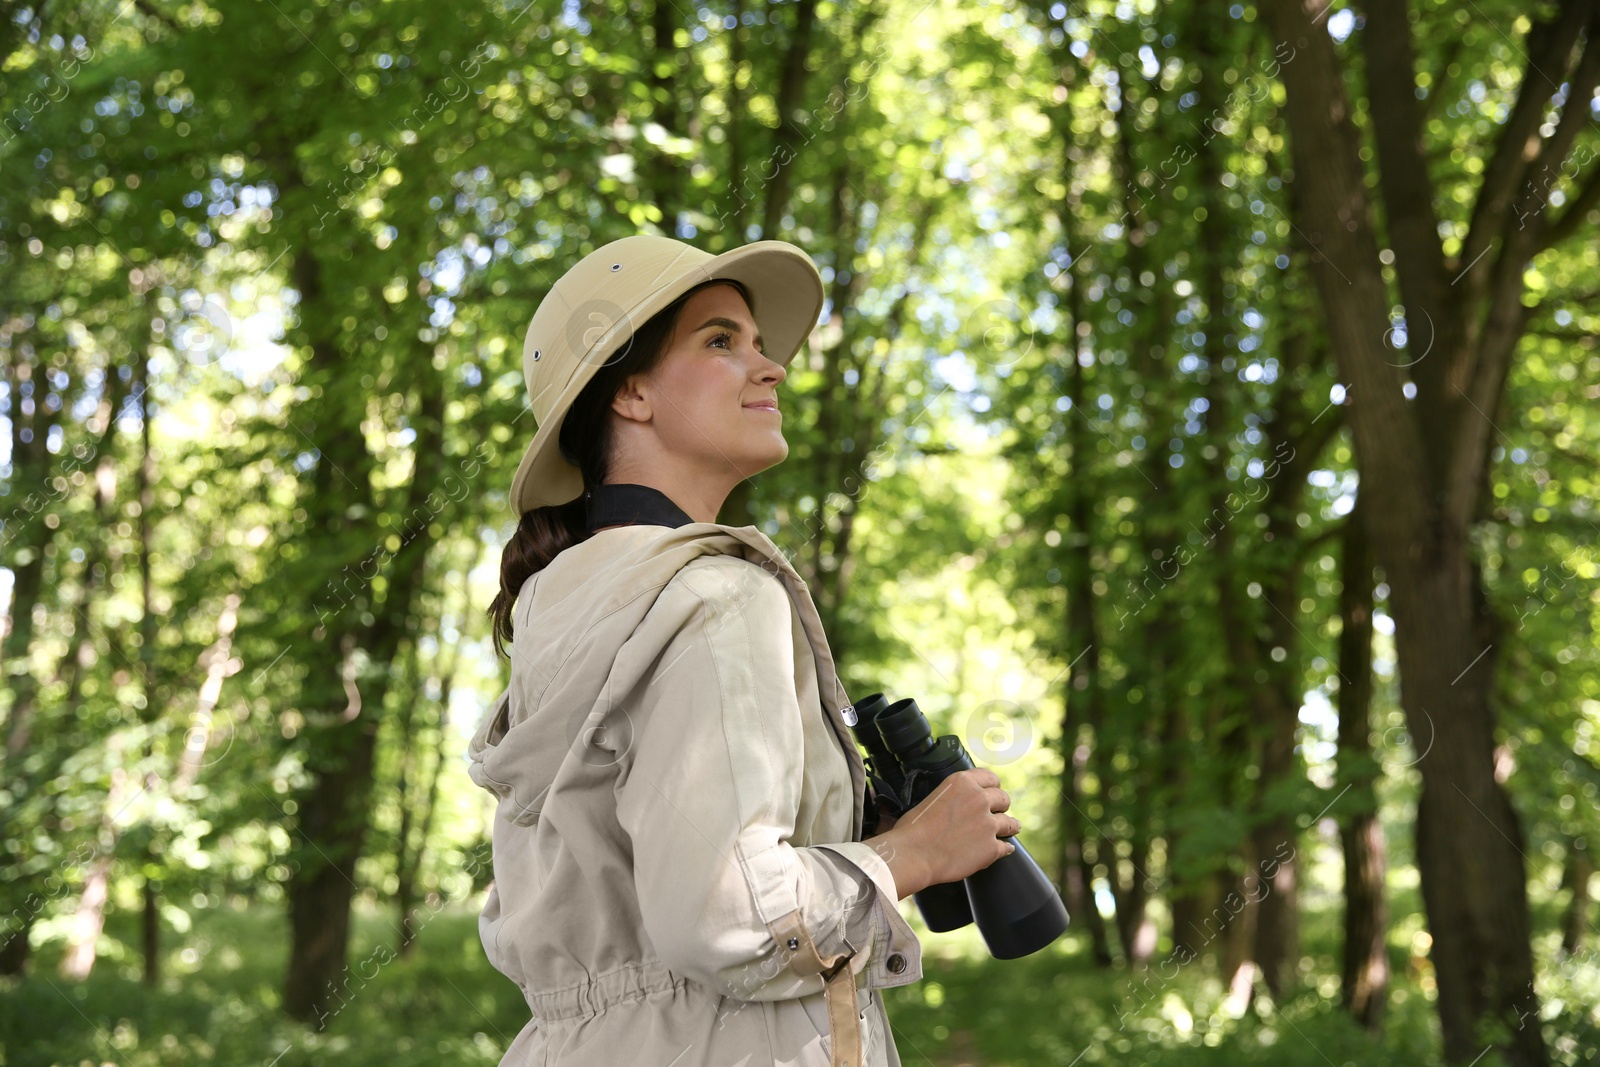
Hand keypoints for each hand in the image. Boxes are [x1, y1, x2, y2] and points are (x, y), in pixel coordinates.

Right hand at [868, 768, 1017, 899]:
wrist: (913, 854)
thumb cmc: (914, 829)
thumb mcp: (933, 797)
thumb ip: (953, 797)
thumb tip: (959, 805)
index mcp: (963, 783)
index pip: (989, 777)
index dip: (993, 786)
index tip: (994, 790)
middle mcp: (979, 799)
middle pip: (1003, 798)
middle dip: (1001, 805)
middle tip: (1000, 811)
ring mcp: (988, 824)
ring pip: (1010, 822)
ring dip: (1010, 826)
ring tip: (1012, 828)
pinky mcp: (991, 848)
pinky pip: (1006, 847)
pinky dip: (1005, 849)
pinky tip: (1005, 849)